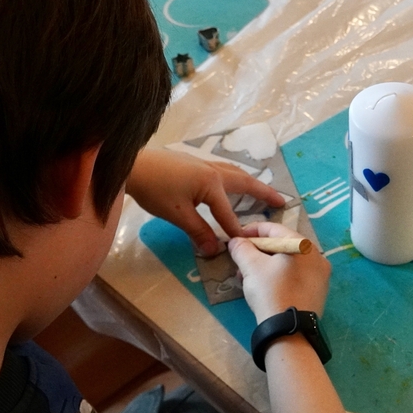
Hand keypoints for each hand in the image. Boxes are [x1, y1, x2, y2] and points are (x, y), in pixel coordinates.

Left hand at [127, 148, 284, 256]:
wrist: (132, 165)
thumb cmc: (155, 189)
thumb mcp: (177, 215)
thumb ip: (198, 232)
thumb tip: (215, 250)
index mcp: (212, 183)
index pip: (228, 212)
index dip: (236, 230)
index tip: (248, 244)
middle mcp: (213, 170)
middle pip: (244, 182)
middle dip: (263, 193)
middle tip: (281, 201)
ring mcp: (203, 163)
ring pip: (233, 173)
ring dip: (249, 182)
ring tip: (260, 190)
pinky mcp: (192, 163)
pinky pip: (222, 170)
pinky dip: (234, 177)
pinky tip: (227, 183)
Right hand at [228, 222, 330, 322]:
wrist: (289, 330)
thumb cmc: (271, 291)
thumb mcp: (251, 266)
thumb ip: (241, 248)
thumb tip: (235, 241)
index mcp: (303, 244)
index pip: (274, 228)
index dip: (252, 230)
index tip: (236, 237)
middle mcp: (316, 256)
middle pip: (281, 245)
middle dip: (258, 251)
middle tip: (240, 259)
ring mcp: (320, 275)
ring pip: (287, 262)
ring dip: (265, 265)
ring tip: (247, 276)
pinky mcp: (318, 292)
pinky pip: (295, 276)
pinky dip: (278, 276)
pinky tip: (264, 287)